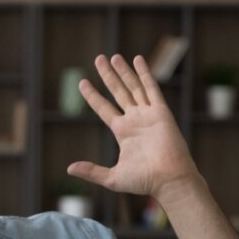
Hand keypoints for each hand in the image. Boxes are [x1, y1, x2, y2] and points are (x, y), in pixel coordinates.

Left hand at [67, 54, 201, 202]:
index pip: (104, 108)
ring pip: (133, 87)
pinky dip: (144, 74)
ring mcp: (148, 114)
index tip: (82, 83)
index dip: (93, 96)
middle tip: (98, 59)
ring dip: (123, 71)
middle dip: (108, 76)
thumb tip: (69, 168)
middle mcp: (135, 120)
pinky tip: (137, 60)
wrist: (169, 180)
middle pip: (118, 92)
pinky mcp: (161, 112)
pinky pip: (151, 88)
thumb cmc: (144, 181)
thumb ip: (92, 171)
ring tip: (113, 57)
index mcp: (123, 132)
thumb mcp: (112, 177)